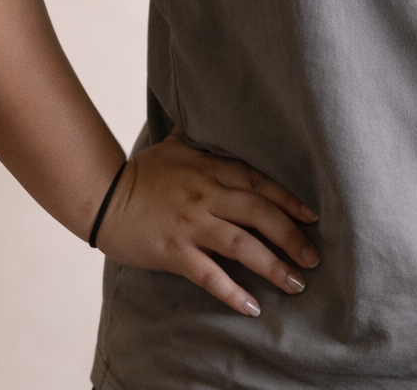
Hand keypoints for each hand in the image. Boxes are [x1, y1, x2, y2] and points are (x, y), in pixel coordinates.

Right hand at [96, 126, 319, 316]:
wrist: (102, 196)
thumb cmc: (142, 171)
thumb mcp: (174, 144)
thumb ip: (198, 133)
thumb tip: (209, 109)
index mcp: (210, 169)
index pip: (258, 182)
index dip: (288, 198)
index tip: (312, 215)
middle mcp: (206, 195)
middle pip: (258, 213)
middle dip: (291, 235)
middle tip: (314, 257)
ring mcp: (191, 224)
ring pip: (241, 244)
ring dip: (272, 265)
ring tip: (297, 283)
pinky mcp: (174, 252)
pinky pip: (209, 274)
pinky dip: (232, 292)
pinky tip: (253, 307)